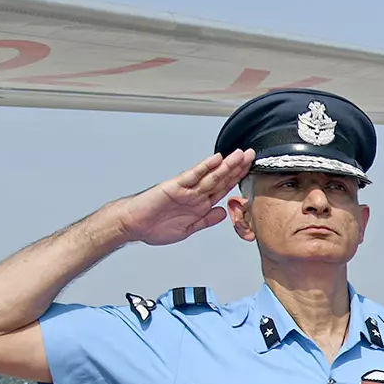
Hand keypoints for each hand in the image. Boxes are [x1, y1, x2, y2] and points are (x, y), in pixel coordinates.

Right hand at [109, 151, 253, 245]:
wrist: (132, 225)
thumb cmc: (154, 227)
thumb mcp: (188, 229)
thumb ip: (206, 220)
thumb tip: (222, 213)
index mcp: (199, 204)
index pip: (223, 189)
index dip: (237, 179)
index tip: (250, 170)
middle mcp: (194, 194)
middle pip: (220, 178)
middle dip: (236, 167)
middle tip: (251, 155)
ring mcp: (185, 189)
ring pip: (210, 175)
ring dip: (226, 165)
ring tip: (240, 155)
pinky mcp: (174, 187)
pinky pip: (192, 176)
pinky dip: (204, 167)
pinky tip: (216, 159)